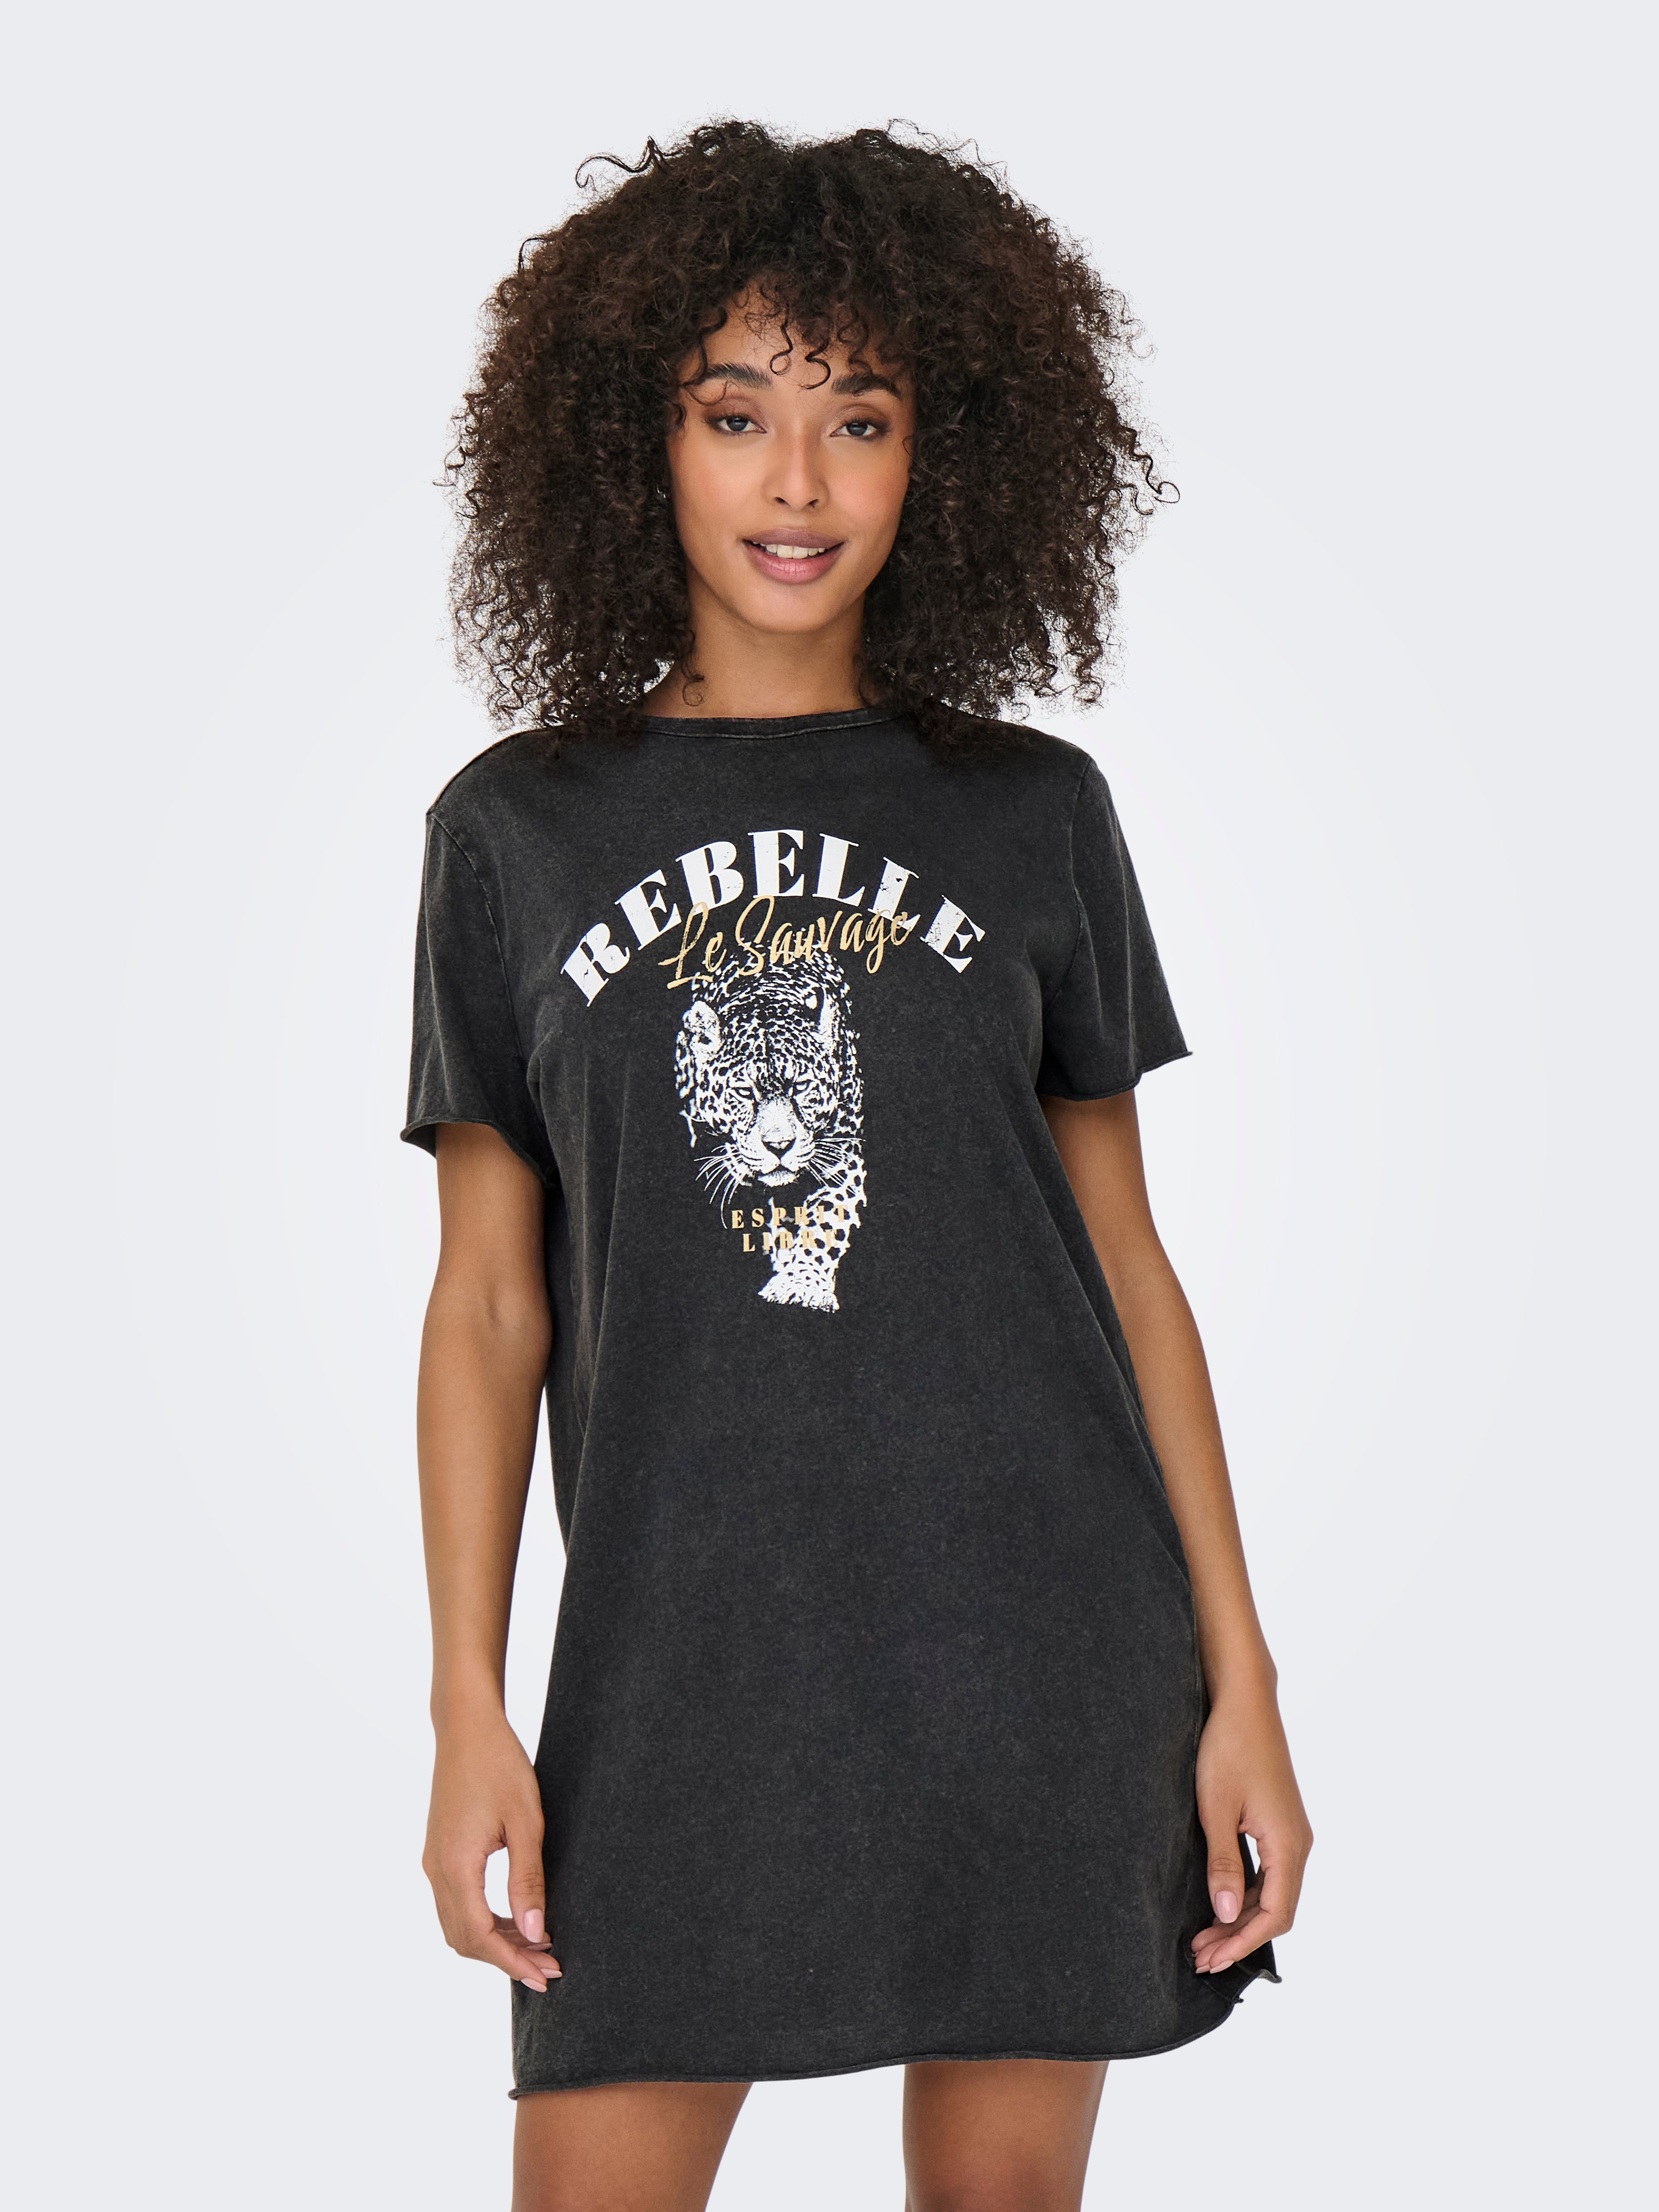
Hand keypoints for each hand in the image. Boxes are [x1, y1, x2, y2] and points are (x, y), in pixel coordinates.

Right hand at [422, 1709, 559, 1990]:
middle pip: (465, 1939)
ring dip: (495, 1942)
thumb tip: (534, 1933)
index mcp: (456, 1866)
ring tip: (538, 1946)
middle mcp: (436, 1870)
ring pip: (458, 1924)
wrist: (466, 1727)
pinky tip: (516, 1917)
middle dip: (506, 1959)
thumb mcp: (526, 1822)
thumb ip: (527, 1880)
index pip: (480, 1937)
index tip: (545, 1976)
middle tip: (549, 1967)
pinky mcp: (439, 1852)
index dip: (512, 1962)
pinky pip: (457, 1903)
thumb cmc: (500, 1765)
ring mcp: (434, 1862)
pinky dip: (484, 1920)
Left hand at [1190, 1684, 1311, 1974]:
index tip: (1211, 1959)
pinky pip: (1270, 1873)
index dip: (1243, 1943)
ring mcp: (1291, 1834)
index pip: (1275, 1914)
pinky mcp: (1280, 1824)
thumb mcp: (1216, 1808)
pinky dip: (1246, 1895)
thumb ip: (1223, 1864)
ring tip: (1204, 1939)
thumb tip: (1227, 1915)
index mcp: (1288, 1844)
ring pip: (1273, 1893)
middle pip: (1276, 1910)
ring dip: (1241, 1919)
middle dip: (1239, 1939)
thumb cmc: (1228, 1748)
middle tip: (1200, 1957)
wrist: (1245, 1703)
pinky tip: (1220, 1904)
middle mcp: (1299, 1843)